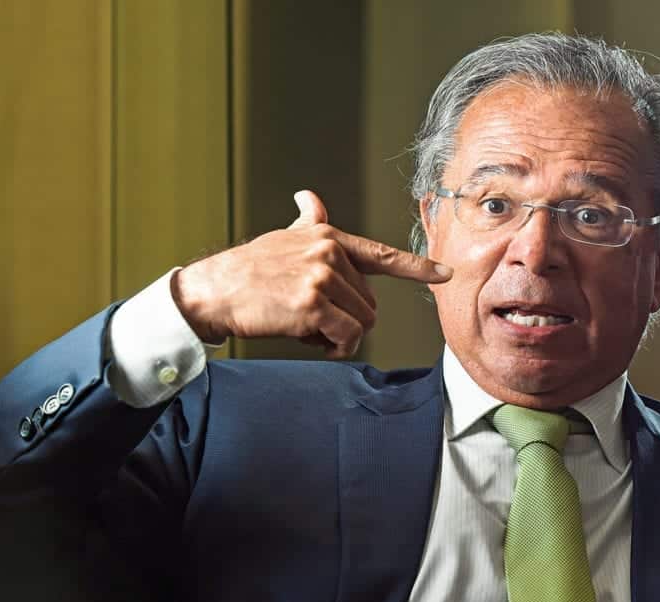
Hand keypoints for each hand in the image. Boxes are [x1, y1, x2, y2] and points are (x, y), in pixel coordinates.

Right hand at [172, 190, 451, 356]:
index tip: (446, 274)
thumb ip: (309, 223)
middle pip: (370, 304)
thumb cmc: (248, 269)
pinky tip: (309, 338)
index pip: (382, 255)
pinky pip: (346, 337)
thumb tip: (311, 197)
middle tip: (312, 315)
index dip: (418, 268)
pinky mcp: (312, 303)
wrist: (213, 291)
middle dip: (347, 319)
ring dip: (338, 336)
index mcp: (329, 238)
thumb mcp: (284, 238)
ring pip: (361, 323)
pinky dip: (333, 347)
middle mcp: (329, 253)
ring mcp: (321, 277)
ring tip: (306, 324)